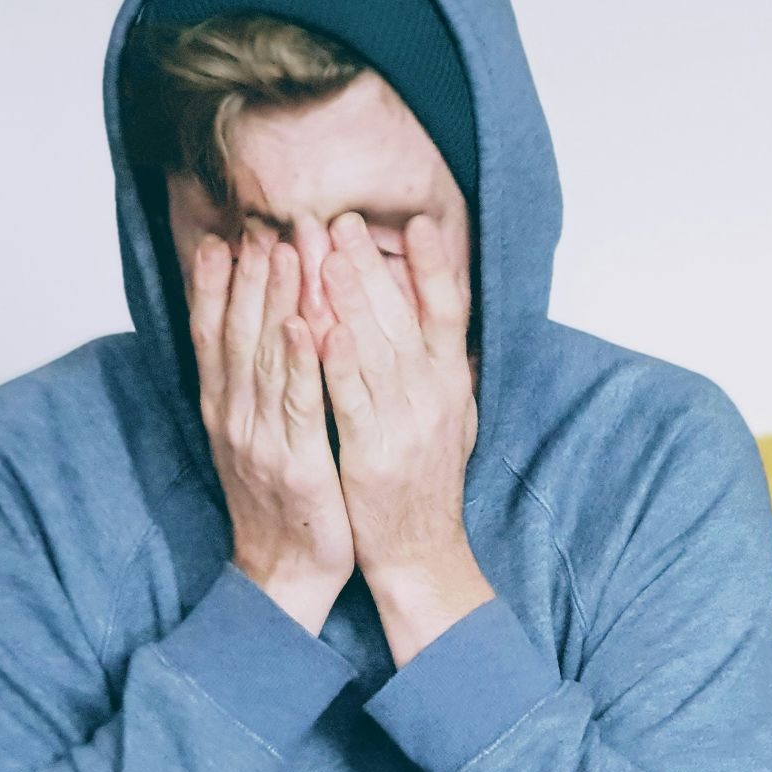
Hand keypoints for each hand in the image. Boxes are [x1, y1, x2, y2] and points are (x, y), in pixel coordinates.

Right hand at [188, 233, 353, 634]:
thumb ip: (253, 389)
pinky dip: (299, 362)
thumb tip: (256, 336)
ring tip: (284, 250)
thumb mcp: (255, 439)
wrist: (284, 574)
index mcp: (224, 410)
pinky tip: (304, 325)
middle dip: (248, 275)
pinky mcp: (296, 462)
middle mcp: (234, 417)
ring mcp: (261, 439)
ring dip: (274, 300)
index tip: (223, 236)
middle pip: (236, 333)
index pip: (213, 335)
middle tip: (260, 223)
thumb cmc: (281, 504)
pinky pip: (298, 404)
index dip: (216, 285)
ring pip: (265, 357)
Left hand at [319, 210, 491, 664]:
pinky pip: (352, 399)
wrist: (421, 553)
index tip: (417, 221)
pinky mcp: (373, 452)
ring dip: (349, 298)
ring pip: (375, 348)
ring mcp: (405, 424)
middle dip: (369, 264)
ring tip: (323, 251)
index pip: (449, 311)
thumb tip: (443, 319)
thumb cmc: (425, 484)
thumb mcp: (451, 418)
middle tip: (340, 218)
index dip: (435, 265)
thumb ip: (442, 369)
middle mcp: (435, 397)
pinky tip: (319, 327)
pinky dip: (337, 362)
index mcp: (452, 384)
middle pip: (403, 317)